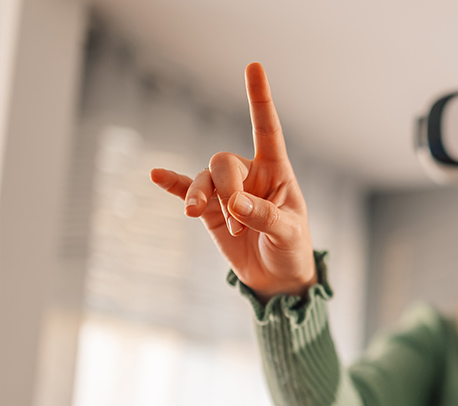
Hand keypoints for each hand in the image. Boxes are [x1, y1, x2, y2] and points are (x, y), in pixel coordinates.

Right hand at [150, 62, 316, 301]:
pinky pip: (187, 190)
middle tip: (237, 215)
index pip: (267, 130)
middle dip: (225, 187)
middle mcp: (250, 174)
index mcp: (277, 171)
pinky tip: (156, 176)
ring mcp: (227, 191)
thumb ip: (265, 217)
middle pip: (224, 161)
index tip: (253, 66)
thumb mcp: (288, 234)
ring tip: (204, 219)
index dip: (259, 99)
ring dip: (203, 198)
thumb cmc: (291, 249)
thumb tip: (236, 205)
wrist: (277, 277)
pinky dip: (173, 185)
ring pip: (205, 179)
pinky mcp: (210, 211)